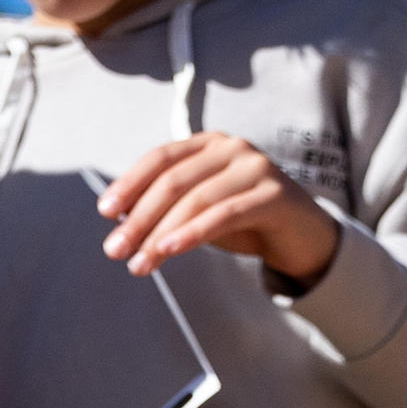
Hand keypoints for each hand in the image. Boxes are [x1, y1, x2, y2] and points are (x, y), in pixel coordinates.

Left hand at [102, 131, 340, 287]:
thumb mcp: (198, 209)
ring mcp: (256, 168)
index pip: (161, 158)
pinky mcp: (274, 194)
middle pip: (173, 182)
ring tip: (138, 263)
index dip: (129, 183)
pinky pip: (224, 214)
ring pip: (196, 200)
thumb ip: (165, 207)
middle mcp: (233, 148)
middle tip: (115, 249)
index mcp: (208, 144)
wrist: (301, 236)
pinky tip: (169, 251)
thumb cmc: (242, 220)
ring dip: (160, 234)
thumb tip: (118, 217)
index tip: (105, 211)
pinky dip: (192, 233)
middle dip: (138, 218)